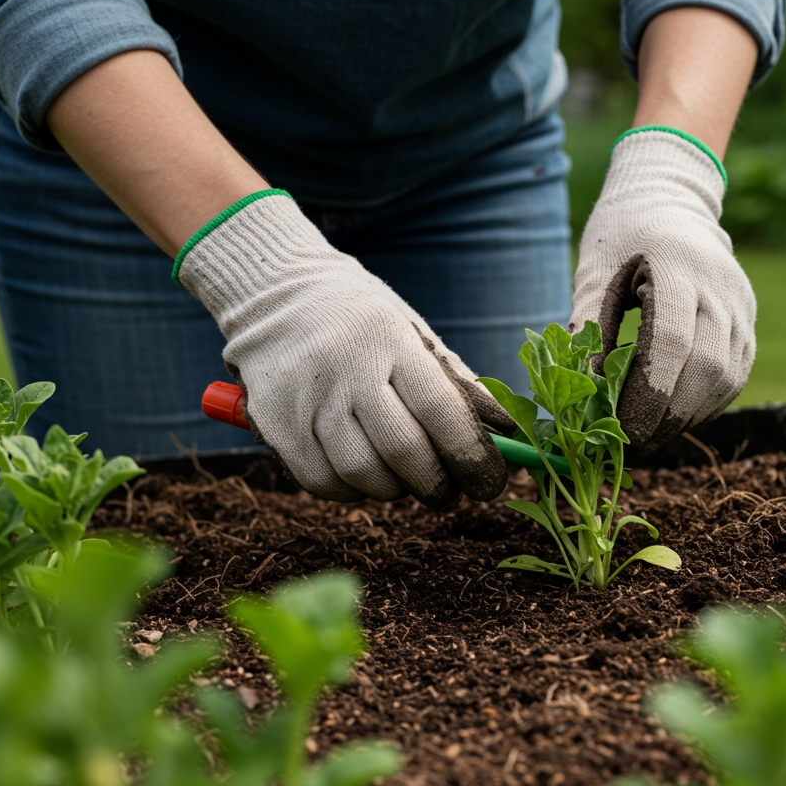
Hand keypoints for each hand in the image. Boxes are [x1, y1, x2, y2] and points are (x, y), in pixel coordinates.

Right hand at [177, 192, 513, 507]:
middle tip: (449, 490)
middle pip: (402, 450)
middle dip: (437, 484)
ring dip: (396, 489)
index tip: (490, 481)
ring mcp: (305, 399)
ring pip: (362, 474)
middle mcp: (344, 368)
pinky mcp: (275, 425)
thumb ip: (460, 387)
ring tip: (404, 475)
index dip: (472, 455)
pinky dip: (354, 489)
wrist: (275, 295)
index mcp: (388, 339)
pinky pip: (324, 483)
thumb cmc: (364, 323)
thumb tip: (510, 436)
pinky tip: (363, 470)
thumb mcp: (415, 335)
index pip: (439, 409)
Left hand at [570, 129, 755, 455]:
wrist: (671, 199)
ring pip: (727, 378)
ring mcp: (741, 305)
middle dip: (668, 414)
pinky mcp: (749, 321)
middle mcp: (719, 286)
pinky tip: (674, 416)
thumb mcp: (594, 271)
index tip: (622, 428)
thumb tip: (583, 391)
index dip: (649, 393)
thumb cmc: (622, 234)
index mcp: (676, 266)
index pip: (672, 342)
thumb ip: (588, 327)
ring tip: (649, 434)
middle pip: (705, 367)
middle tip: (631, 442)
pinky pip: (736, 375)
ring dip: (688, 416)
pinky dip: (706, 404)